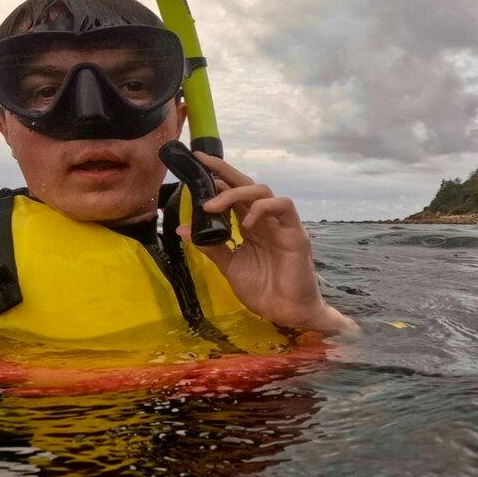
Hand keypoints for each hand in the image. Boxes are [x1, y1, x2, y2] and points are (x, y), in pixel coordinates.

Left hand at [180, 152, 357, 336]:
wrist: (287, 313)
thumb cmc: (262, 290)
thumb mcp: (229, 266)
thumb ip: (210, 246)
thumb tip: (182, 229)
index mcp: (249, 225)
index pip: (233, 193)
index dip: (216, 178)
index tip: (194, 165)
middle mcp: (264, 220)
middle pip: (246, 184)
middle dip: (224, 171)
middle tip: (200, 163)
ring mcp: (281, 224)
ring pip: (263, 191)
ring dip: (236, 193)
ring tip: (212, 207)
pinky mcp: (295, 233)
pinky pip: (283, 207)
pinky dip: (262, 209)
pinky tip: (245, 223)